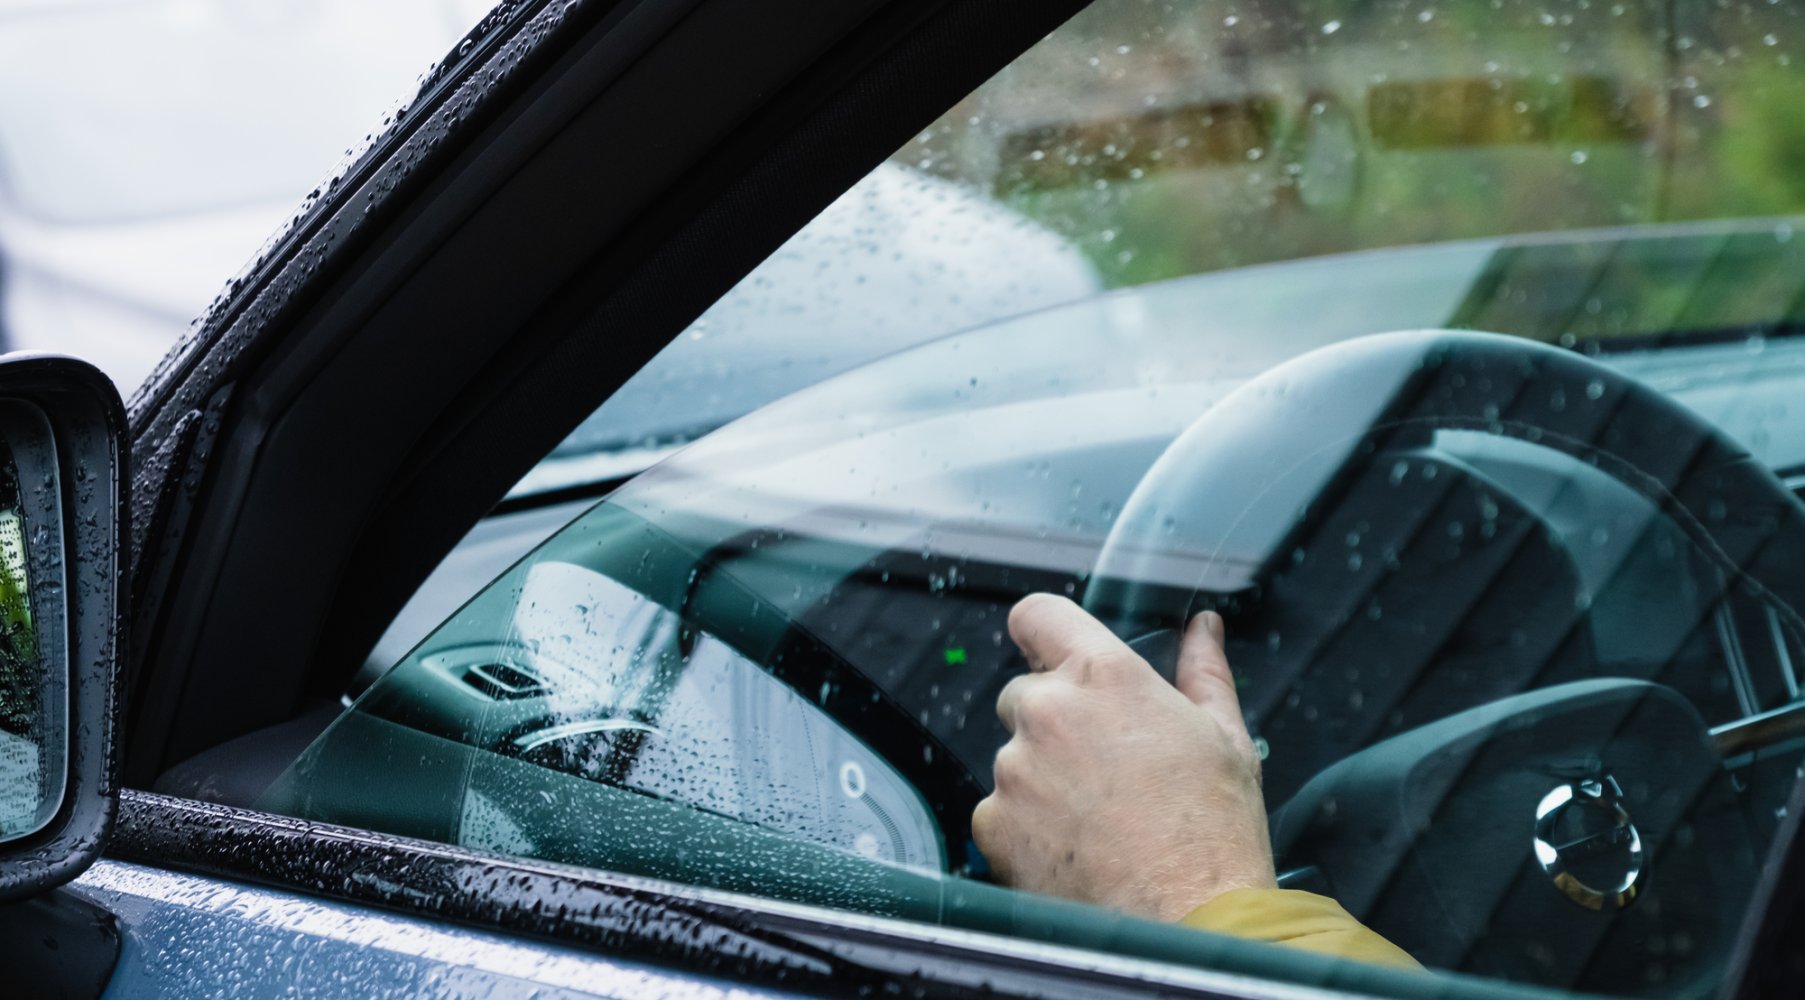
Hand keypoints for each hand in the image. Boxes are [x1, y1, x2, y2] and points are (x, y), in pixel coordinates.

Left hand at [971, 593, 1275, 921]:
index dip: (1042, 633)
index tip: (1050, 654)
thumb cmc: (1213, 833)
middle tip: (1105, 767)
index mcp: (1103, 677)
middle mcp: (1048, 712)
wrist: (1191, 921)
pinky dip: (1026, 828)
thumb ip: (1203, 670)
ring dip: (1042, 779)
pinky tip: (1076, 849)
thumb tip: (1203, 629)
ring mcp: (1014, 769)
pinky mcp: (993, 823)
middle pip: (1024, 694)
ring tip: (1100, 820)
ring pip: (1014, 758)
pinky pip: (999, 812)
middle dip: (1056, 722)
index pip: (1036, 615)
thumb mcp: (1224, 736)